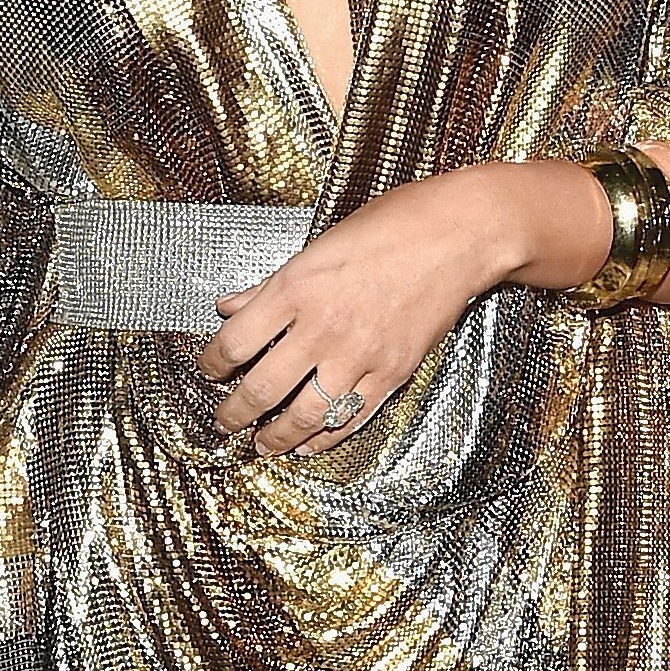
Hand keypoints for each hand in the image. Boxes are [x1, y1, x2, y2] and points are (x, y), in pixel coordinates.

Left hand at [195, 155, 669, 453]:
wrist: (461, 235)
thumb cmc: (393, 226)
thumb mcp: (319, 245)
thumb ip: (270, 285)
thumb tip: (230, 307)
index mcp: (296, 288)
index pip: (235, 343)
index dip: (212, 366)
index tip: (208, 372)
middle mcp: (323, 327)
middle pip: (261, 388)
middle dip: (235, 413)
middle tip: (224, 422)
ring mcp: (360, 354)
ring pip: (304, 415)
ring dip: (276, 437)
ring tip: (261, 444)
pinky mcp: (393, 372)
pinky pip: (351, 417)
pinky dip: (324, 438)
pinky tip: (308, 444)